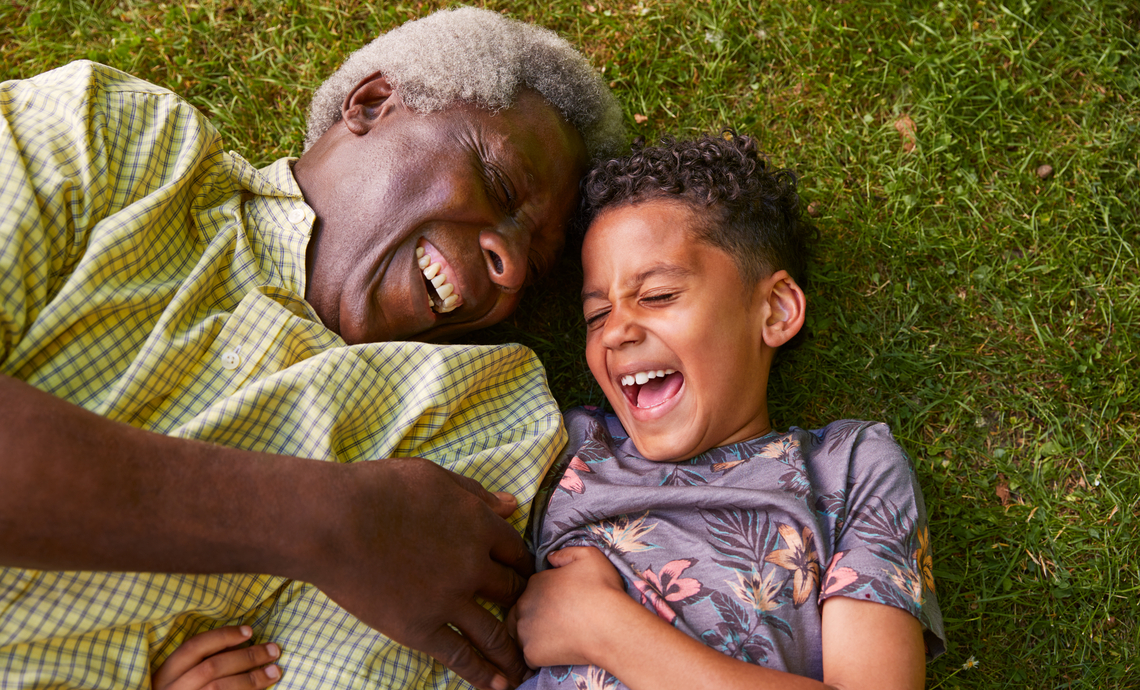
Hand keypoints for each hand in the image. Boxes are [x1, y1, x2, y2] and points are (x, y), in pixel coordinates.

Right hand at [152, 625, 280, 689]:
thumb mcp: (183, 676)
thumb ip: (206, 660)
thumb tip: (240, 644)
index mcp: (166, 673)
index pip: (194, 646)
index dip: (223, 636)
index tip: (250, 631)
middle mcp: (172, 689)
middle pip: (212, 667)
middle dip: (247, 657)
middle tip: (274, 650)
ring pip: (220, 688)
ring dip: (252, 678)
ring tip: (275, 671)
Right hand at [304, 458, 534, 689]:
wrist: (331, 522)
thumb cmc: (377, 490)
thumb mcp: (434, 477)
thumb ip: (476, 494)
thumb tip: (513, 505)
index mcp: (479, 526)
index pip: (515, 551)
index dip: (521, 564)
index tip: (521, 575)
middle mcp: (473, 566)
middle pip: (510, 590)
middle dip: (521, 606)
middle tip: (529, 621)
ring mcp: (448, 600)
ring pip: (494, 632)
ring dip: (513, 652)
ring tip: (525, 670)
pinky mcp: (420, 628)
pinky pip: (460, 656)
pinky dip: (482, 673)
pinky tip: (497, 686)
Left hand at [508, 546, 628, 668]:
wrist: (611, 627)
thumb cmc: (602, 590)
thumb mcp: (590, 557)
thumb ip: (566, 553)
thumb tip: (551, 558)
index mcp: (535, 582)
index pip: (531, 591)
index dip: (546, 598)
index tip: (561, 605)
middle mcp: (524, 605)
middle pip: (521, 613)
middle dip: (534, 618)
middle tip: (558, 624)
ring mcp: (525, 631)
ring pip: (521, 635)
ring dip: (533, 637)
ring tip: (557, 639)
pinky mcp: (531, 654)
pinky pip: (529, 657)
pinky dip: (540, 657)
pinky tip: (557, 653)